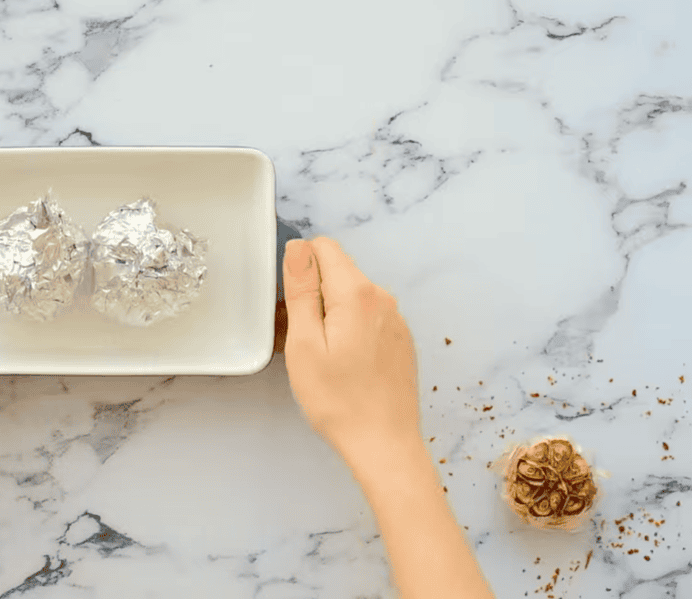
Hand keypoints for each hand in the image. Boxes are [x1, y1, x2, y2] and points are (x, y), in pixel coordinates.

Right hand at [280, 237, 420, 463]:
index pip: (323, 248)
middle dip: (313, 294)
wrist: (384, 444)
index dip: (299, 269)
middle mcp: (383, 299)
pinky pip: (367, 318)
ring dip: (330, 314)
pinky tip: (343, 365)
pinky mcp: (400, 339)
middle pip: (338, 272)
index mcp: (357, 294)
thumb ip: (301, 289)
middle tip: (300, 339)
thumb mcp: (305, 343)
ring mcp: (396, 319)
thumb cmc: (338, 400)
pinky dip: (349, 330)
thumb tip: (298, 247)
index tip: (291, 306)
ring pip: (351, 297)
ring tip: (320, 357)